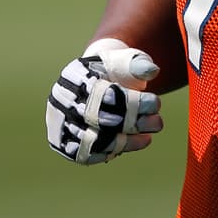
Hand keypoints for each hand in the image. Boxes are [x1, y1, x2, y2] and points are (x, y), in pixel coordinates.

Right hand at [45, 39, 163, 164]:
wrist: (97, 81)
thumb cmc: (114, 70)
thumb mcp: (125, 61)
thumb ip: (137, 64)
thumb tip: (152, 70)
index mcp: (73, 76)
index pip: (103, 95)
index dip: (132, 102)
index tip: (156, 102)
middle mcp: (60, 101)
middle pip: (97, 119)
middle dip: (131, 123)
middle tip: (157, 123)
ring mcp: (61, 124)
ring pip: (93, 141)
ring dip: (125, 142)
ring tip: (148, 138)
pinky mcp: (65, 144)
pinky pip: (88, 155)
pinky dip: (111, 151)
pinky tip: (132, 143)